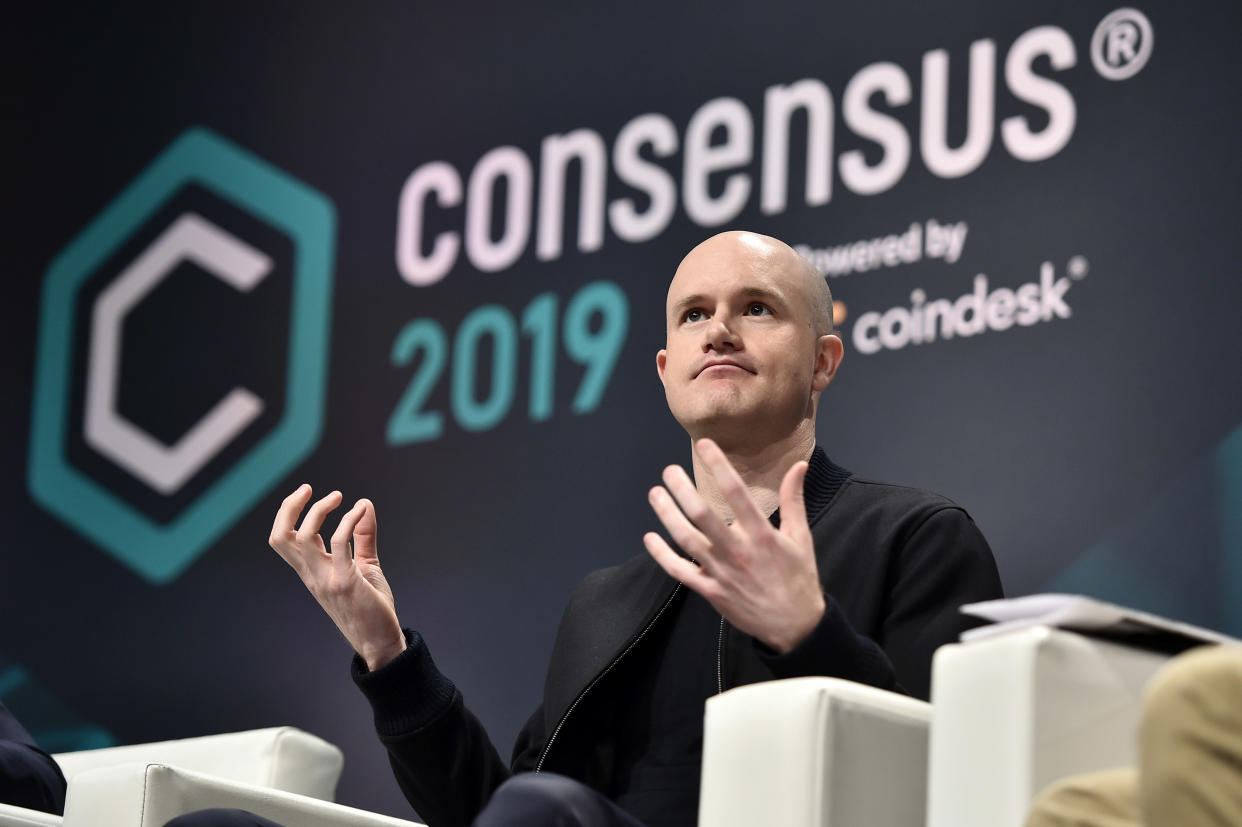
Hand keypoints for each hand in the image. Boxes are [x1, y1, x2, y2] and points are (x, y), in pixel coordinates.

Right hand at [269, 485, 406, 669]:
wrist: (380, 641)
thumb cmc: (371, 606)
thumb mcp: (365, 565)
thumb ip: (363, 536)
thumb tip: (365, 504)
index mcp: (311, 571)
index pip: (282, 540)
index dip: (286, 513)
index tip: (306, 493)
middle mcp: (312, 574)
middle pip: (281, 537)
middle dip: (289, 507)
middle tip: (309, 489)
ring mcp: (326, 579)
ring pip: (304, 537)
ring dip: (320, 510)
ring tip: (340, 497)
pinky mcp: (346, 582)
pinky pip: (339, 543)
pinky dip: (348, 520)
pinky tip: (361, 511)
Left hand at [643, 439, 825, 653]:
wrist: (794, 627)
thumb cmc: (798, 578)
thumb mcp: (800, 537)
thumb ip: (793, 499)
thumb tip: (798, 464)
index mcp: (761, 535)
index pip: (736, 493)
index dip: (718, 466)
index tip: (704, 445)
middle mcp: (737, 551)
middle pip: (702, 515)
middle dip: (682, 489)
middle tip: (669, 470)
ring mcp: (720, 572)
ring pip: (685, 539)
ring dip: (666, 515)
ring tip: (655, 494)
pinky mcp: (710, 591)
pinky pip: (679, 571)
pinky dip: (661, 555)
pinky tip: (649, 538)